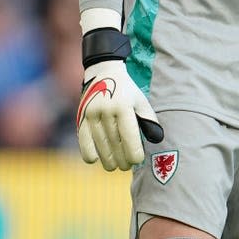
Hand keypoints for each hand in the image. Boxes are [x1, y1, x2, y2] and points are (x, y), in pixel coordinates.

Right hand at [76, 27, 163, 170]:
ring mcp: (92, 114)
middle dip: (122, 159)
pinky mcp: (81, 117)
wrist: (103, 72)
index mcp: (124, 105)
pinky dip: (89, 153)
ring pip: (100, 145)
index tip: (137, 161)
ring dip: (108, 160)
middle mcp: (107, 109)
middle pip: (115, 143)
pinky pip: (83, 141)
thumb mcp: (141, 100)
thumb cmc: (127, 91)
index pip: (129, 135)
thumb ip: (148, 120)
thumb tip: (157, 139)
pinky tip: (96, 159)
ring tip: (114, 166)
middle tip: (127, 166)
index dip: (134, 152)